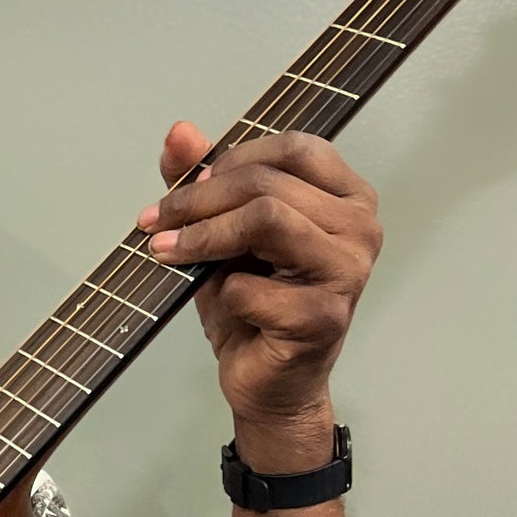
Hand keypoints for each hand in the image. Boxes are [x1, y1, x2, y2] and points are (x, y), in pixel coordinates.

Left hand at [138, 122, 381, 460]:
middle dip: (198, 200)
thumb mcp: (220, 234)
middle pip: (269, 183)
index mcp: (347, 196)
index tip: (179, 190)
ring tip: (168, 254)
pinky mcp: (325, 317)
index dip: (228, 161)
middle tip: (156, 224)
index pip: (291, 148)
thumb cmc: (254, 307)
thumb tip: (179, 133)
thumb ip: (203, 182)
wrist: (268, 384)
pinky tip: (226, 306)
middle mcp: (360, 226)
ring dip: (204, 237)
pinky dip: (224, 294)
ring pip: (267, 219)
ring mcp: (350, 271)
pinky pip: (254, 286)